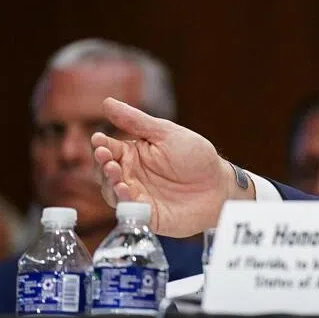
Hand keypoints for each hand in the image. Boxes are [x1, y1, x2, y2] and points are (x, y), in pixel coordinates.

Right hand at [91, 98, 248, 236]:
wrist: (219, 185)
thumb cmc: (196, 156)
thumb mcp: (166, 134)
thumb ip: (137, 122)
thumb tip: (107, 102)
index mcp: (134, 154)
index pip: (109, 148)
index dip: (101, 145)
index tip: (98, 141)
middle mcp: (131, 176)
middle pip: (106, 171)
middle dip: (102, 164)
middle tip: (105, 157)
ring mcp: (138, 196)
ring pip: (112, 192)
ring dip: (109, 182)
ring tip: (113, 171)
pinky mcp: (146, 215)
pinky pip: (129, 210)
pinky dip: (124, 201)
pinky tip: (125, 190)